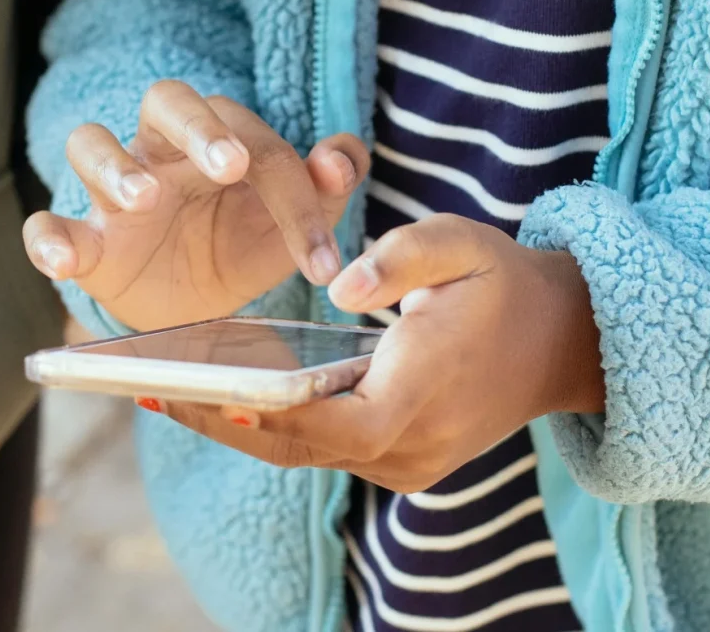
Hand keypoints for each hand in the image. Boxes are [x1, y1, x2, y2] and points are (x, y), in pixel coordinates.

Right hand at [22, 80, 369, 331]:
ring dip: (115, 166)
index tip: (322, 257)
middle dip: (198, 127)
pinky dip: (48, 238)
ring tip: (144, 198)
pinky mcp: (84, 241)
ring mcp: (114, 193)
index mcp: (221, 138)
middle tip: (231, 165)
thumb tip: (339, 159)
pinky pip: (45, 225)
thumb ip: (331, 183)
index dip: (296, 196)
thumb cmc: (248, 242)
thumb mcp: (299, 221)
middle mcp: (164, 150)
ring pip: (90, 143)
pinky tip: (67, 260)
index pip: (258, 143)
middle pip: (165, 100)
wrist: (199, 309)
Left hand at [145, 215, 604, 490]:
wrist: (561, 340)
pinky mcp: (406, 461)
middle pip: (297, 446)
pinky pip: (330, 450)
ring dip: (245, 427)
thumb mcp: (464, 244)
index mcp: (418, 393)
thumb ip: (403, 256)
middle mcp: (409, 447)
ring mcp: (409, 464)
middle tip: (149, 391)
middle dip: (224, 420)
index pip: (319, 419)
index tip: (190, 390)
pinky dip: (283, 427)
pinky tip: (242, 395)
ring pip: (308, 455)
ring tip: (176, 392)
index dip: (252, 410)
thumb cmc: (504, 284)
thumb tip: (342, 289)